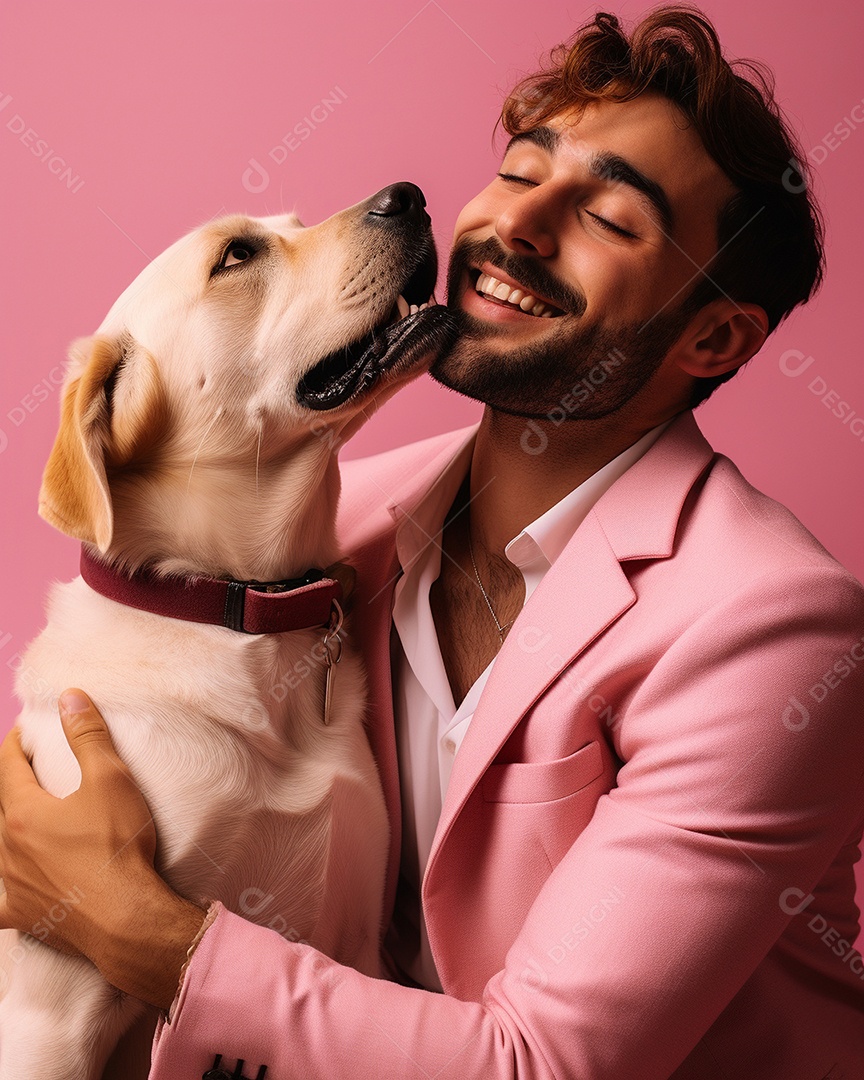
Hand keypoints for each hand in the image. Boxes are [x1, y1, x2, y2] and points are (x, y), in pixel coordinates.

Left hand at [0, 690, 206, 1007]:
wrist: (126, 917)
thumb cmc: (118, 846)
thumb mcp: (110, 779)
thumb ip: (87, 735)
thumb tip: (68, 697)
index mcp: (24, 813)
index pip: (9, 769)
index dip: (14, 746)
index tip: (20, 733)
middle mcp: (9, 849)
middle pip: (1, 807)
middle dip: (9, 784)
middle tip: (22, 770)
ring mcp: (14, 886)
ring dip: (8, 831)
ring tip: (21, 821)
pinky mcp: (25, 916)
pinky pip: (0, 904)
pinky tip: (3, 893)